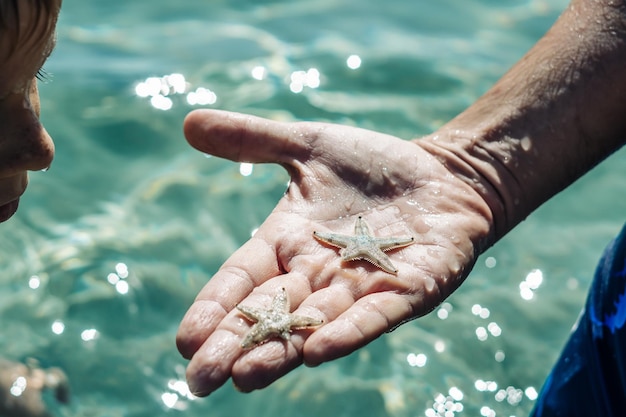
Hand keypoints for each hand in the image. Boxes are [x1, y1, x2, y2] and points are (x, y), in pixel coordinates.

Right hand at [176, 109, 492, 394]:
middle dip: (235, 344)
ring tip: (245, 377)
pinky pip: (374, 315)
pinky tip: (319, 352)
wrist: (442, 175)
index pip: (243, 279)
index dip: (214, 306)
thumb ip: (252, 139)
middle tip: (199, 380)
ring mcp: (362, 286)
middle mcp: (318, 273)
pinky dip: (349, 332)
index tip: (184, 339)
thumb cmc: (373, 165)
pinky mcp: (409, 289)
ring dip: (282, 351)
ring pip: (314, 324)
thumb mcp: (308, 146)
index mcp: (289, 243)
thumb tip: (187, 121)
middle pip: (271, 313)